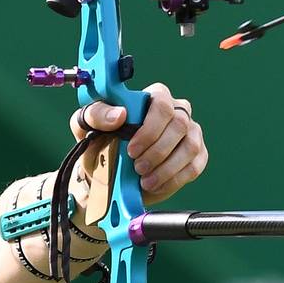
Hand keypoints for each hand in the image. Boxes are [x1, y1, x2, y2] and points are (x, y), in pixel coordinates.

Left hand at [69, 83, 207, 205]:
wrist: (106, 174)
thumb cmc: (99, 142)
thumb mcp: (86, 125)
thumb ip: (97, 114)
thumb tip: (120, 114)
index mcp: (151, 98)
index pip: (162, 103)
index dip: (150, 128)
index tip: (132, 149)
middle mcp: (176, 111)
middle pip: (179, 124)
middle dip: (157, 151)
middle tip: (137, 168)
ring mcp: (190, 132)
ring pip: (190, 146)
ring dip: (167, 168)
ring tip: (145, 180)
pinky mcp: (197, 155)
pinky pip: (195, 166)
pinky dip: (175, 179)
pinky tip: (156, 184)